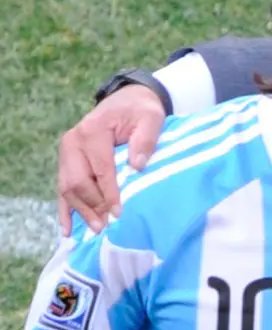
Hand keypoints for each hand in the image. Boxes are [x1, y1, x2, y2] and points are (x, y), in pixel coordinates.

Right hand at [57, 84, 165, 234]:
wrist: (128, 100)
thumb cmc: (140, 111)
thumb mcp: (151, 118)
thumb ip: (145, 139)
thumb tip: (137, 166)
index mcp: (92, 131)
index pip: (100, 169)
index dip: (109, 193)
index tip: (118, 213)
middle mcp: (73, 142)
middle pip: (77, 181)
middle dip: (91, 205)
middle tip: (105, 226)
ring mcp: (67, 152)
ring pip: (67, 188)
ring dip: (80, 210)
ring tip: (95, 230)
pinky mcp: (67, 160)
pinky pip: (63, 187)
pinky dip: (65, 209)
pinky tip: (67, 229)